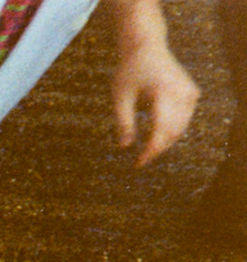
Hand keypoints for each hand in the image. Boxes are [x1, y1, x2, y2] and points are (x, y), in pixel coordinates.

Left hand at [110, 32, 197, 166]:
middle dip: (157, 149)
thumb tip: (125, 147)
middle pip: (173, 132)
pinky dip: (172, 129)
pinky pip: (184, 119)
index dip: (150, 151)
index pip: (160, 130)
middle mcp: (181, 93)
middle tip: (140, 160)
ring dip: (165, 141)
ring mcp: (190, 93)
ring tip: (147, 150)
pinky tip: (157, 135)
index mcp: (163, 93)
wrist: (146, 47)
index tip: (137, 164)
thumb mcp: (120, 97)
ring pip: (181, 128)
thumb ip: (123, 122)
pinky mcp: (192, 93)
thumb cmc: (129, 71)